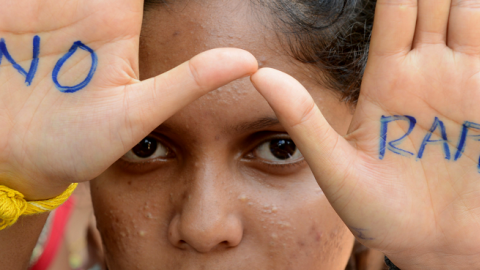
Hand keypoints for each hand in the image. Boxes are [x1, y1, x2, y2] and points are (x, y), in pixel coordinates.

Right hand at [0, 0, 256, 199]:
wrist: (13, 160)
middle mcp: (80, 6)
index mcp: (114, 21)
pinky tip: (26, 11)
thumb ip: (188, 82)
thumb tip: (251, 61)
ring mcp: (40, 6)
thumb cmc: (76, 143)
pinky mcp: (6, 12)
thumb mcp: (135, 114)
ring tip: (63, 4)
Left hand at [252, 0, 479, 267]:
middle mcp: (427, 73)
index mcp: (387, 83)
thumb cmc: (382, 215)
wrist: (436, 247)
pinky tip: (474, 5)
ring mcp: (465, 82)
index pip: (394, 15)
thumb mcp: (335, 168)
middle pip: (432, 4)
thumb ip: (302, 119)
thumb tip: (258, 74)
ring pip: (468, 12)